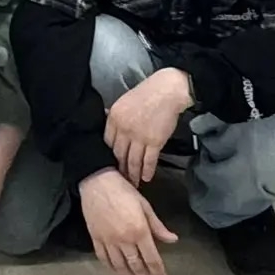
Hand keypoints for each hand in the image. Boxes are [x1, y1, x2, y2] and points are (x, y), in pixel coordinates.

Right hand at [78, 168, 177, 274]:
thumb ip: (158, 226)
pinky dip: (111, 267)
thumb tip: (173, 240)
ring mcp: (108, 240)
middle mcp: (124, 240)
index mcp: (139, 232)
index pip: (152, 260)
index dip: (159, 274)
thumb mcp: (145, 206)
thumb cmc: (123, 191)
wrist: (96, 181)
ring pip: (120, 265)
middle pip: (136, 265)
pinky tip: (117, 270)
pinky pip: (104, 258)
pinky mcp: (95, 238)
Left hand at [104, 67, 190, 184]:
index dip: (109, 155)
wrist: (166, 91)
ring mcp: (139, 136)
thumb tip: (112, 130)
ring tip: (133, 183)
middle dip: (119, 168)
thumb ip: (116, 118)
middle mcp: (123, 129)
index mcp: (113, 118)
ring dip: (133, 174)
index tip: (111, 163)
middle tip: (120, 179)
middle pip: (118, 154)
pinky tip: (146, 178)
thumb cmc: (146, 94)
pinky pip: (149, 160)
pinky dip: (147, 171)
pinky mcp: (154, 142)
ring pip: (132, 160)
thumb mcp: (123, 102)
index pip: (107, 142)